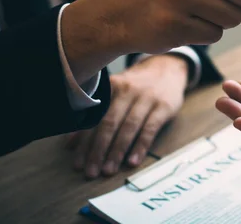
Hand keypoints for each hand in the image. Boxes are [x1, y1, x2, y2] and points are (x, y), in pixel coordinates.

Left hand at [66, 55, 186, 178]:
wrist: (168, 69)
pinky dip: (140, 146)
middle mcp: (127, 90)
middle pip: (109, 123)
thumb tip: (72, 143)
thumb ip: (96, 114)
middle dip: (98, 150)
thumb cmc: (137, 86)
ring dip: (116, 151)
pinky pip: (150, 129)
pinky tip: (132, 162)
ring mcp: (147, 97)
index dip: (84, 142)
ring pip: (128, 127)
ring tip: (108, 170)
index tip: (77, 162)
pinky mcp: (164, 106)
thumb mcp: (116, 92)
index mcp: (112, 87)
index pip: (94, 118)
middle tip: (91, 172)